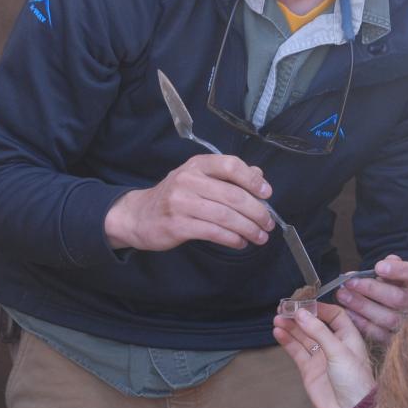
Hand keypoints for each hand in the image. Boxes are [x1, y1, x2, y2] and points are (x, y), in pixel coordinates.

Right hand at [104, 155, 274, 250]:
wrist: (138, 216)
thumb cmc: (174, 197)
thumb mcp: (198, 178)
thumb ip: (227, 176)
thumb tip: (259, 177)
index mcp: (197, 165)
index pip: (230, 165)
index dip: (252, 180)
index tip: (266, 194)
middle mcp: (189, 180)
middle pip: (233, 195)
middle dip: (257, 212)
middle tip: (268, 223)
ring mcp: (181, 203)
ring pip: (225, 216)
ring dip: (248, 229)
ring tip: (260, 237)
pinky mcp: (178, 225)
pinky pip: (213, 232)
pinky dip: (232, 239)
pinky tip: (240, 243)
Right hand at [273, 303, 374, 407]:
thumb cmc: (354, 381)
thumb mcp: (338, 351)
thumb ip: (318, 331)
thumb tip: (301, 313)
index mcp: (348, 337)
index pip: (334, 316)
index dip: (319, 308)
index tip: (304, 302)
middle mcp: (334, 345)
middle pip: (314, 325)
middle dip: (300, 316)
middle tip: (284, 309)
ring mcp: (320, 358)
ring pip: (303, 337)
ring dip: (291, 327)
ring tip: (277, 319)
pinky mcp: (309, 370)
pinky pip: (296, 352)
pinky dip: (287, 341)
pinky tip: (278, 332)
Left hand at [335, 255, 407, 343]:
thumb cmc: (406, 287)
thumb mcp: (406, 272)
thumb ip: (396, 266)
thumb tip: (385, 263)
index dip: (401, 271)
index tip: (378, 267)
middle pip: (399, 298)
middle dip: (371, 289)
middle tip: (350, 282)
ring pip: (388, 318)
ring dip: (362, 306)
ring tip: (344, 296)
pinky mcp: (401, 340)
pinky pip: (381, 334)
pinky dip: (362, 323)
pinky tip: (348, 312)